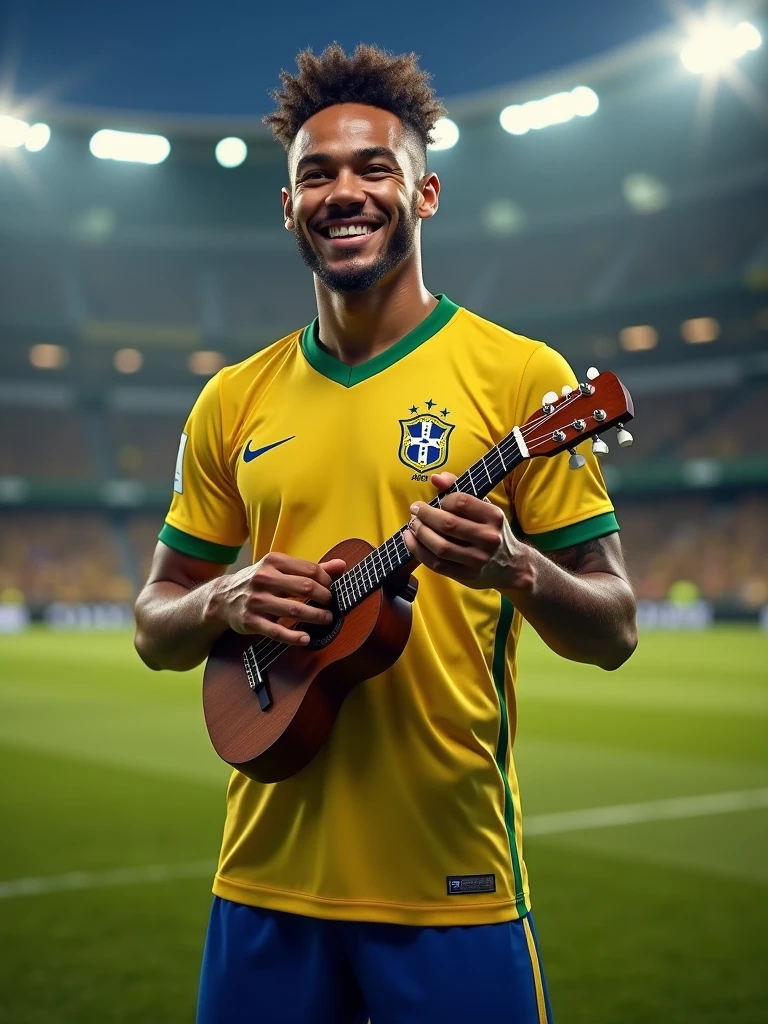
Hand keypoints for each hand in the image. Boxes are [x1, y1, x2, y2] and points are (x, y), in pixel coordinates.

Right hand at [206, 553, 346, 645]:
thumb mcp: (280, 569)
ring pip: (294, 609)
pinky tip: (306, 639)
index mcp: (274, 561)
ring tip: (327, 620)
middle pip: (306, 587)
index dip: (328, 582)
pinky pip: (276, 631)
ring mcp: (257, 600)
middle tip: (332, 606)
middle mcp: (265, 579)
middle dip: (325, 599)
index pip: (311, 570)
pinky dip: (293, 637)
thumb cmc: (258, 582)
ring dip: (316, 617)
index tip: (333, 590)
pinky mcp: (251, 621)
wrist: (222, 598)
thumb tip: (341, 566)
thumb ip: (311, 568)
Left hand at [402, 472, 533, 591]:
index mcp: (494, 517)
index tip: (438, 502)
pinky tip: (410, 540)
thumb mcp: (484, 508)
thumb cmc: (492, 531)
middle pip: (448, 524)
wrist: (512, 566)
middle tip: (415, 510)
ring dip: (420, 533)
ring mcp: (477, 560)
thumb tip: (435, 478)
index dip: (443, 500)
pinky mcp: (466, 576)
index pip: (461, 502)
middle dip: (425, 515)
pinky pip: (436, 563)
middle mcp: (488, 538)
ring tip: (412, 525)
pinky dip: (418, 551)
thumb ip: (459, 489)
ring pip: (440, 546)